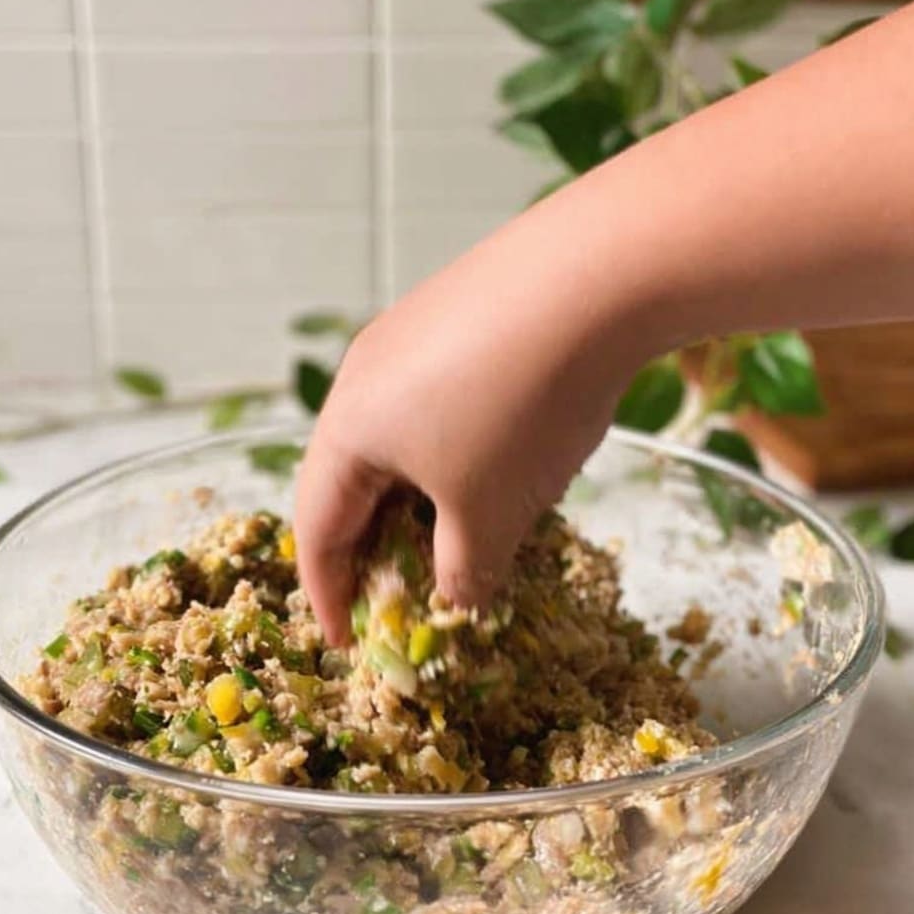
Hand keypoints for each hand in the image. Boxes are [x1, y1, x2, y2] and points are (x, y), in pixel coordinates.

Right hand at [294, 198, 654, 644]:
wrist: (597, 272)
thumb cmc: (521, 409)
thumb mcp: (489, 515)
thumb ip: (461, 574)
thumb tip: (454, 599)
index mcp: (347, 430)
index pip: (317, 530)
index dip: (329, 595)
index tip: (347, 642)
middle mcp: (364, 376)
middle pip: (351, 481)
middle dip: (375, 546)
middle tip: (401, 593)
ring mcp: (411, 336)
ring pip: (400, 441)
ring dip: (420, 499)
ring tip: (455, 536)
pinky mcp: (461, 313)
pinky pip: (437, 404)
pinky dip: (453, 454)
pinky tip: (499, 465)